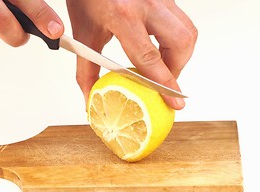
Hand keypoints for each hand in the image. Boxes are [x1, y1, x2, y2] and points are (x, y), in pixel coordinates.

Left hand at [66, 0, 197, 109]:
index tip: (175, 102)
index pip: (151, 57)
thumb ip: (86, 70)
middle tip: (163, 80)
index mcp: (124, 15)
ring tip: (161, 65)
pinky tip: (159, 47)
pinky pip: (180, 20)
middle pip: (182, 42)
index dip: (165, 83)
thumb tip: (91, 96)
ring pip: (187, 30)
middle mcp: (148, 3)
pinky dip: (175, 39)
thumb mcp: (84, 34)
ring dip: (179, 54)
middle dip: (177, 67)